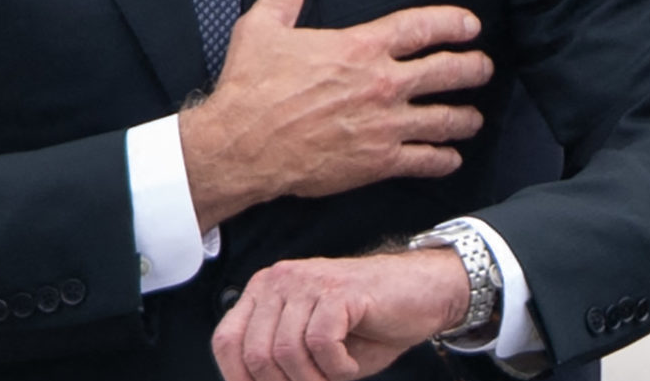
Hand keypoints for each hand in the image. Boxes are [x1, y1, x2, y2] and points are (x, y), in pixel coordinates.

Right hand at [179, 0, 492, 228]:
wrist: (243, 145)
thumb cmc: (252, 86)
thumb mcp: (263, 26)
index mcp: (360, 47)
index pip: (420, 27)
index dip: (452, 23)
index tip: (471, 26)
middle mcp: (381, 84)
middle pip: (446, 72)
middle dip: (472, 68)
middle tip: (483, 68)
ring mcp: (384, 125)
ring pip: (443, 120)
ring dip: (464, 118)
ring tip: (474, 118)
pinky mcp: (378, 162)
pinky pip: (424, 160)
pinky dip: (443, 160)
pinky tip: (450, 158)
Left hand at [212, 249, 469, 380]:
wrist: (423, 292)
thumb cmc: (367, 324)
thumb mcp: (311, 347)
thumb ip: (279, 364)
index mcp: (265, 291)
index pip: (226, 341)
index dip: (239, 379)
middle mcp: (280, 280)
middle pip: (255, 354)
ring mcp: (309, 282)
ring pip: (286, 352)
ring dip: (313, 380)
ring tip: (336, 375)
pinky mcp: (339, 290)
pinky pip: (321, 343)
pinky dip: (337, 368)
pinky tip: (350, 364)